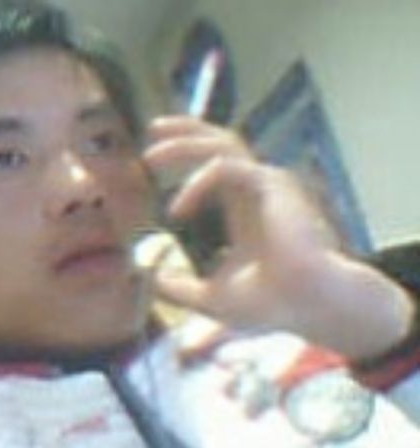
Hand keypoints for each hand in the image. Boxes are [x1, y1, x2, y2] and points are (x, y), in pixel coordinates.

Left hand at [143, 115, 414, 358]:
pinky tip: (177, 211)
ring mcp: (268, 184)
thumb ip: (181, 288)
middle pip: (219, 141)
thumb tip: (154, 279)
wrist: (307, 307)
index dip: (187, 153)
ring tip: (150, 156)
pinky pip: (225, 168)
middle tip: (153, 130)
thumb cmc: (271, 303)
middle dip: (185, 130)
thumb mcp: (212, 298)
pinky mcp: (273, 186)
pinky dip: (197, 183)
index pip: (215, 164)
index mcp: (244, 207)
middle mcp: (256, 190)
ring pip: (223, 144)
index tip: (153, 158)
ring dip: (184, 144)